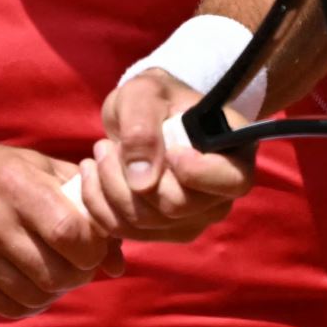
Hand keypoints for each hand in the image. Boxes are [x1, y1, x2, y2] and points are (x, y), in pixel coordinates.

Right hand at [0, 146, 124, 318]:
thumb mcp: (39, 170)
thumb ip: (85, 205)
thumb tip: (117, 262)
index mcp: (12, 180)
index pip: (70, 232)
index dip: (93, 248)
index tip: (93, 246)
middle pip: (55, 271)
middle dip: (78, 274)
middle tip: (77, 264)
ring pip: (35, 294)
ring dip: (55, 290)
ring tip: (52, 270)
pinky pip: (9, 308)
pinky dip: (30, 302)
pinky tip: (27, 281)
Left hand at [77, 70, 255, 242]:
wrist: (144, 114)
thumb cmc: (154, 97)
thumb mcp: (144, 94)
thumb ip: (143, 129)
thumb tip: (142, 182)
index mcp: (234, 154)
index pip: (232, 181)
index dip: (197, 171)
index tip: (169, 149)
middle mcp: (220, 195)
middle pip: (176, 206)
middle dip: (129, 176)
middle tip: (106, 145)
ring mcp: (192, 218)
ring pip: (145, 222)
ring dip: (108, 187)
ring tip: (99, 152)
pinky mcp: (163, 232)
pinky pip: (126, 232)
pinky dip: (98, 205)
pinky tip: (92, 175)